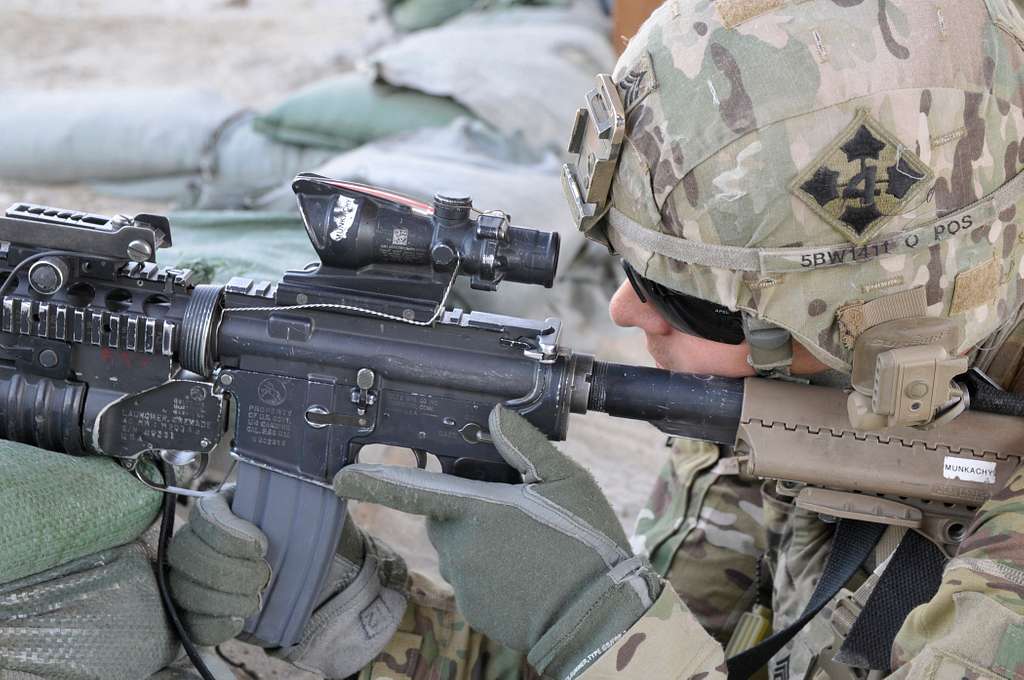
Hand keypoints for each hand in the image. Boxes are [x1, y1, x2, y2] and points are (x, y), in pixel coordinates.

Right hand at [167, 486, 406, 677]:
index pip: (206, 513)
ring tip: (257, 602)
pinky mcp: (204, 612)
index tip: (263, 546)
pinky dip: (213, 624)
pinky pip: (189, 621)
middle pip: (185, 552)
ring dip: (221, 598)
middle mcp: (208, 539)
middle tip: (263, 579)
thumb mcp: (326, 517)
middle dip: (224, 569)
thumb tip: (333, 479)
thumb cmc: (326, 548)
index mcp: (233, 508)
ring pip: (184, 587)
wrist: (332, 592)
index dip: (226, 532)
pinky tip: (240, 621)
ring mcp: (201, 577)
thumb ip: (320, 497)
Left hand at [334, 405, 661, 678]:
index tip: (341, 477)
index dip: (372, 482)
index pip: (412, 490)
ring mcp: (464, 582)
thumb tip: (496, 415)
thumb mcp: (566, 481)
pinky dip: (490, 574)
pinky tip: (525, 574)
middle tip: (513, 513)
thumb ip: (525, 446)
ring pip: (458, 549)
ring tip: (528, 546)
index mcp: (477, 508)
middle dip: (466, 510)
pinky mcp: (473, 610)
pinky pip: (471, 581)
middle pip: (445, 517)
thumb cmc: (584, 541)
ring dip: (480, 542)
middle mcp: (460, 546)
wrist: (596, 617)